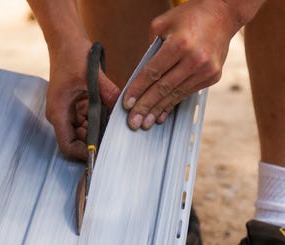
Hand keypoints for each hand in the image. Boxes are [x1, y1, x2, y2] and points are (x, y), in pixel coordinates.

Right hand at [46, 39, 119, 159]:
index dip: (83, 153)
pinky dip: (99, 119)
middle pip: (78, 141)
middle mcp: (61, 115)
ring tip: (112, 120)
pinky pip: (88, 120)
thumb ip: (107, 93)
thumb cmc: (71, 54)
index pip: (67, 146)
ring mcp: (69, 111)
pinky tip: (108, 111)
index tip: (101, 151)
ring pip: (85, 132)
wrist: (65, 40)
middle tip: (114, 135)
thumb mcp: (91, 74)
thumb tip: (122, 109)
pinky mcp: (76, 106)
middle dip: (95, 140)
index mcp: (58, 112)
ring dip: (98, 129)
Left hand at [123, 0, 238, 129]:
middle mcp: (194, 59)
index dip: (138, 90)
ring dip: (158, 110)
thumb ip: (150, 50)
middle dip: (145, 107)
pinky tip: (161, 115)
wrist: (224, 13)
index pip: (152, 72)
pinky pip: (186, 94)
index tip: (127, 104)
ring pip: (175, 95)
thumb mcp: (163, 25)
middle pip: (163, 88)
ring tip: (145, 123)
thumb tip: (140, 77)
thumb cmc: (189, 17)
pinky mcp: (212, 76)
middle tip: (133, 122)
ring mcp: (205, 70)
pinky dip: (172, 105)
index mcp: (179, 44)